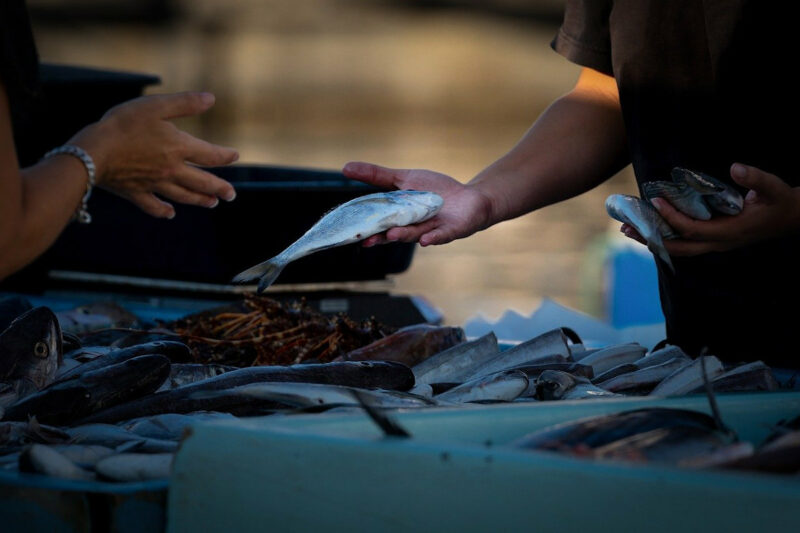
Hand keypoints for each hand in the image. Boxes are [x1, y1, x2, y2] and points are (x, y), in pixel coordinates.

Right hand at [69, 92, 238, 217]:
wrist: (93, 151)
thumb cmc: (123, 124)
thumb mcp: (156, 106)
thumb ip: (185, 103)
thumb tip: (211, 98)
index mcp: (179, 148)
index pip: (210, 155)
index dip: (225, 155)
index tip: (235, 156)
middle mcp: (171, 170)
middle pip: (202, 182)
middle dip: (220, 188)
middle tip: (231, 195)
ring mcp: (154, 184)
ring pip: (183, 196)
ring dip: (200, 200)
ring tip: (212, 203)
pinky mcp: (136, 193)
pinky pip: (153, 206)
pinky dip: (163, 210)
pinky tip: (170, 213)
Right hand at [342, 161, 493, 245]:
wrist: (470, 199)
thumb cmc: (435, 191)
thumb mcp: (404, 179)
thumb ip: (376, 176)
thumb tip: (345, 168)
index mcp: (398, 217)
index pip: (379, 223)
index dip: (366, 229)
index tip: (351, 233)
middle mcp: (412, 228)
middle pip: (394, 233)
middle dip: (381, 237)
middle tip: (367, 241)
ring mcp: (431, 230)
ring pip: (414, 234)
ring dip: (403, 235)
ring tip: (391, 234)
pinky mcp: (450, 231)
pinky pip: (440, 236)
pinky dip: (433, 238)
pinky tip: (425, 240)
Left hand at [621, 163, 799, 254]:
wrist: (791, 218)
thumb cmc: (781, 202)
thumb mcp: (774, 188)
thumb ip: (756, 178)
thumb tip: (736, 167)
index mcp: (730, 232)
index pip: (692, 229)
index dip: (672, 217)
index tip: (655, 201)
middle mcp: (719, 243)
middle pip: (677, 248)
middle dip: (650, 238)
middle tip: (625, 226)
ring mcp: (715, 245)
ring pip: (678, 249)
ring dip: (652, 240)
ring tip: (628, 229)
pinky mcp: (713, 241)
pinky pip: (684, 244)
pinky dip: (664, 237)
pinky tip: (649, 228)